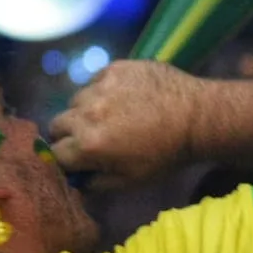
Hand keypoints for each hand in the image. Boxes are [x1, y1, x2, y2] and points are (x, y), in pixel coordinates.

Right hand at [48, 61, 203, 188]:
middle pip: (56, 124)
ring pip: (75, 101)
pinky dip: (103, 91)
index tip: (75, 159)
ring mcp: (99, 86)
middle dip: (68, 134)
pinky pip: (95, 81)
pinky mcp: (113, 68)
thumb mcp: (130, 181)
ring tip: (110, 115)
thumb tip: (77, 182)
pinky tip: (124, 98)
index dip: (65, 159)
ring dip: (85, 110)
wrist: (197, 117)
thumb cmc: (165, 155)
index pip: (55, 153)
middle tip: (89, 137)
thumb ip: (96, 184)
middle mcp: (87, 113)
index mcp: (88, 144)